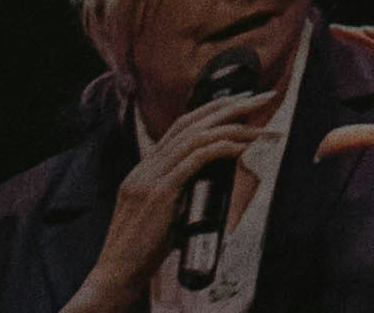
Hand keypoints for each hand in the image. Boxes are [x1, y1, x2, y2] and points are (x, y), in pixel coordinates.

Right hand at [69, 85, 280, 309]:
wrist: (114, 275)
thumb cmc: (139, 252)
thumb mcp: (155, 213)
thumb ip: (175, 193)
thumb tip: (205, 186)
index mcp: (144, 168)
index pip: (180, 126)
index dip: (211, 110)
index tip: (239, 102)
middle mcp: (146, 167)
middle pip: (191, 123)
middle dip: (229, 106)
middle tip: (260, 98)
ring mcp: (150, 178)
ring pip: (195, 137)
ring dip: (231, 128)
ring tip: (257, 128)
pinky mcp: (158, 194)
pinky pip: (193, 161)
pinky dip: (218, 150)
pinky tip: (237, 148)